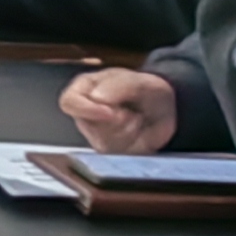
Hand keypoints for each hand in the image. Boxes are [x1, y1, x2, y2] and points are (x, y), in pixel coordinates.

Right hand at [59, 67, 177, 153]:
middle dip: (118, 120)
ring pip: (105, 141)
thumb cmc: (147, 90)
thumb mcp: (138, 81)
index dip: (86, 109)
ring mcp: (95, 134)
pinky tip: (138, 131)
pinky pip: (118, 153)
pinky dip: (134, 143)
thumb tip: (95, 98)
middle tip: (132, 110)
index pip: (69, 102)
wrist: (166, 108)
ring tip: (136, 118)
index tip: (110, 112)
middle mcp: (85, 112)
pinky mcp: (109, 150)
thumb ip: (117, 85)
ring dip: (128, 130)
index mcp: (84, 88)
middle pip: (90, 126)